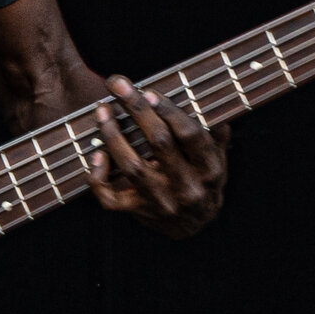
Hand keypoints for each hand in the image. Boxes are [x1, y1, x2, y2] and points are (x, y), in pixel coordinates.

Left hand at [86, 76, 227, 237]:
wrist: (194, 227)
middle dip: (137, 110)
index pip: (190, 135)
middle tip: (118, 85)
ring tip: (102, 111)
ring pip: (132, 166)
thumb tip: (218, 114)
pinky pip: (110, 197)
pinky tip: (96, 153)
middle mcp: (186, 187)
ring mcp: (161, 202)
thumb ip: (215, 136)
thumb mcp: (218, 160)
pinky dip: (98, 176)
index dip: (169, 111)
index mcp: (209, 170)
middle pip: (159, 143)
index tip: (149, 91)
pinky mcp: (138, 212)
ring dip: (113, 135)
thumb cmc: (204, 183)